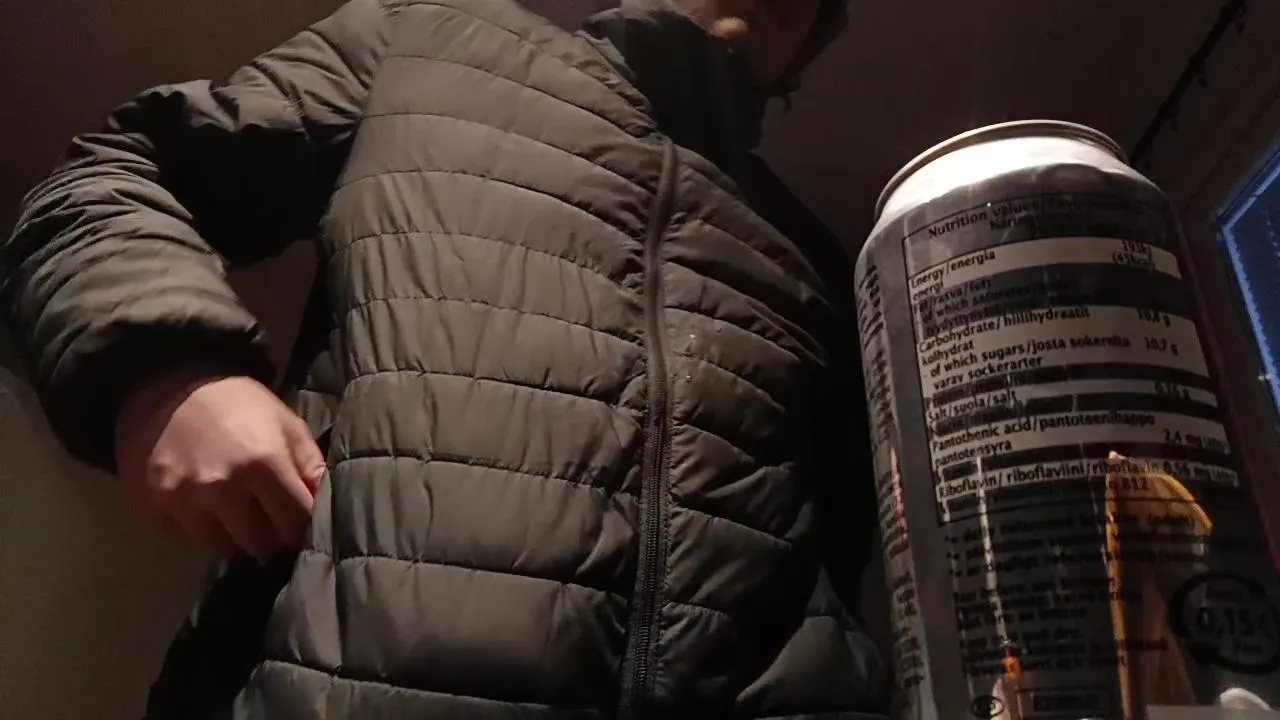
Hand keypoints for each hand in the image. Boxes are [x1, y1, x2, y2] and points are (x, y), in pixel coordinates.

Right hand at [114, 370, 324, 559]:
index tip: (297, 520)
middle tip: (267, 519)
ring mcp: (183, 500)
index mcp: (263, 464)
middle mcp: (221, 487)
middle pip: (259, 543)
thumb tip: (326, 504)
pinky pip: (186, 540)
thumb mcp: (285, 423)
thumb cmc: (237, 404)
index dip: (301, 524)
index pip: (295, 522)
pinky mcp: (152, 507)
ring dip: (234, 536)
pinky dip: (199, 531)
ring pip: (222, 547)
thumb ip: (310, 465)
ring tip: (235, 514)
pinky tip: (204, 508)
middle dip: (270, 535)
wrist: (167, 387)